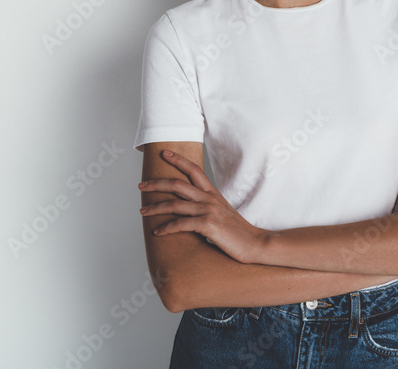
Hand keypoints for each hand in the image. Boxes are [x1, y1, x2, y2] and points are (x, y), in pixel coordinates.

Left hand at [139, 150, 266, 263]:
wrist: (255, 243)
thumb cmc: (238, 232)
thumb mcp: (222, 214)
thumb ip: (207, 208)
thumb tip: (190, 210)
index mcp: (213, 194)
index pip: (194, 170)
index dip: (178, 160)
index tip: (165, 153)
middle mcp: (209, 199)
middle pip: (178, 184)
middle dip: (156, 183)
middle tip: (142, 185)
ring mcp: (209, 210)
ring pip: (174, 204)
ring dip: (155, 207)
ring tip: (143, 212)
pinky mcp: (208, 225)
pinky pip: (180, 224)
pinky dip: (166, 228)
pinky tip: (158, 232)